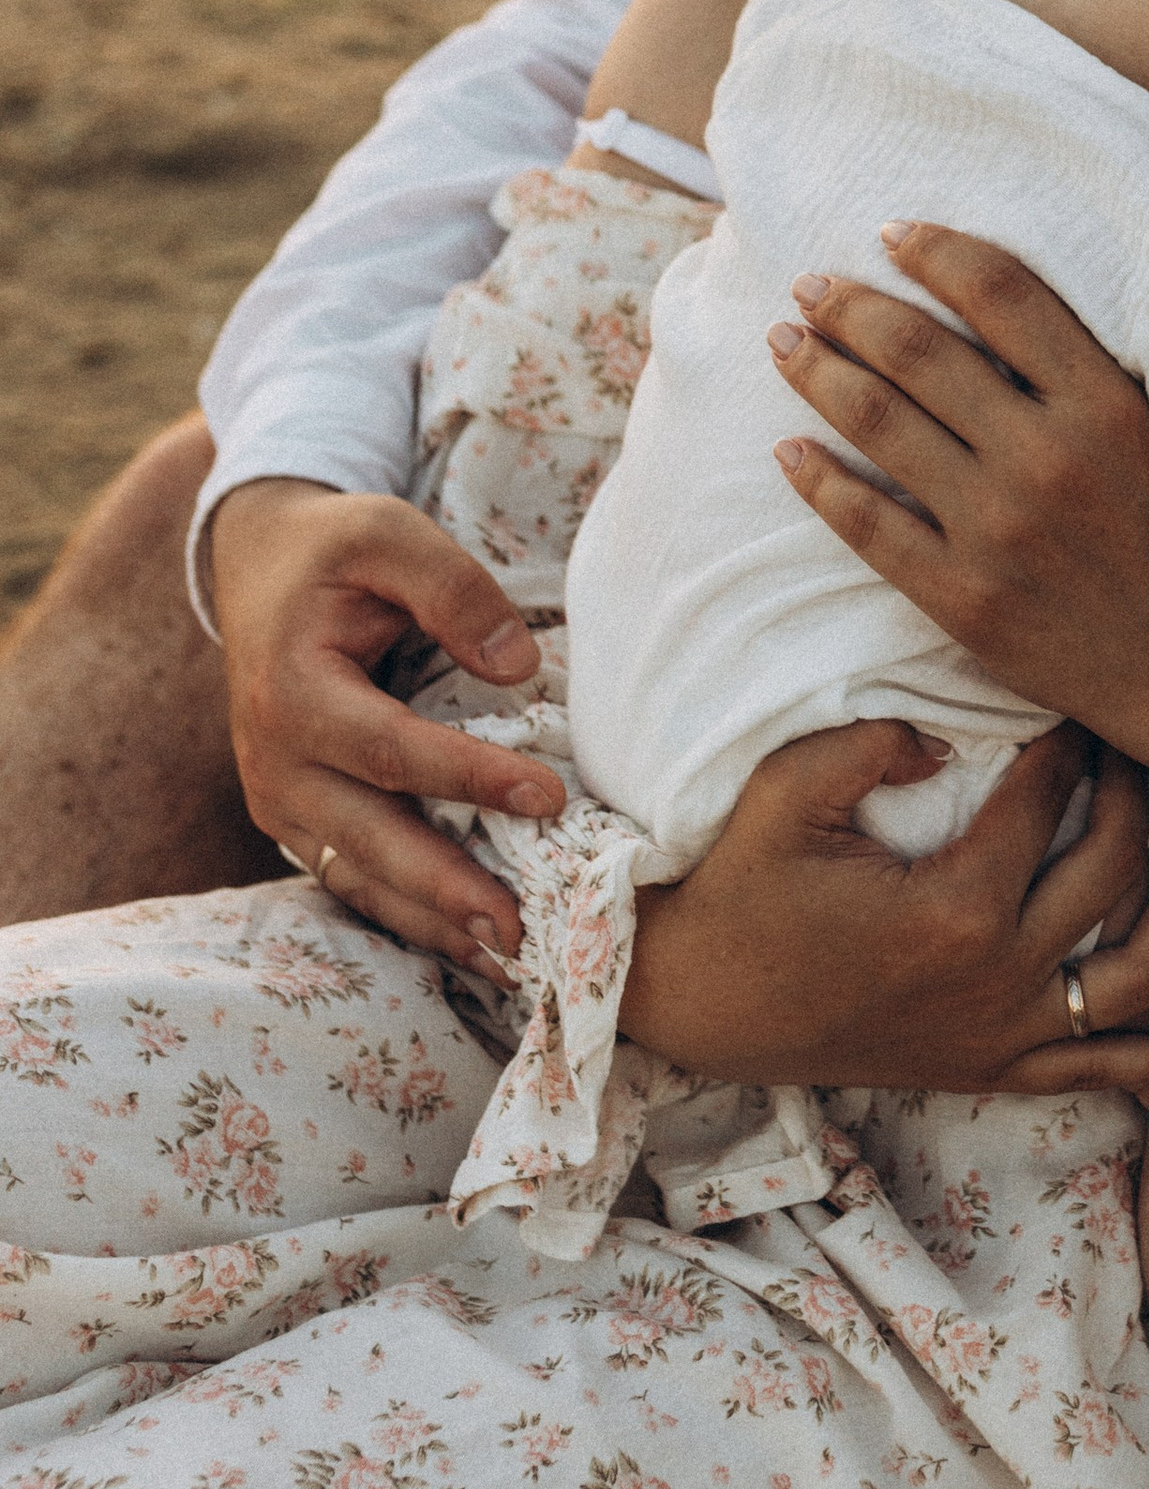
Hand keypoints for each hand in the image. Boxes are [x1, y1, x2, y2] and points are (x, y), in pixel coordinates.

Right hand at [205, 478, 562, 974]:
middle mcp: (275, 761)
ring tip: (505, 955)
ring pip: (359, 875)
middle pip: (369, 838)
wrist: (259, 569)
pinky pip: (352, 877)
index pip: (390, 749)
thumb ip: (453, 589)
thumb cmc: (334, 551)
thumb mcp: (388, 533)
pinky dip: (407, 913)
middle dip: (447, 887)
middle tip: (521, 925)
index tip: (549, 796)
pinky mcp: (298, 819)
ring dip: (431, 920)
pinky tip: (467, 943)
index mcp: (291, 691)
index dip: (470, 777)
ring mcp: (281, 800)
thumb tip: (519, 665)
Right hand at [622, 716, 1148, 1088]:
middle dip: (1129, 793)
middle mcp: (996, 981)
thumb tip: (951, 738)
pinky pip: (1103, 1063)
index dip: (1068, 741)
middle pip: (1111, 871)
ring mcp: (998, 1036)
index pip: (1048, 801)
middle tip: (1121, 747)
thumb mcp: (783, 791)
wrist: (692, 1003)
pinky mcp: (988, 1071)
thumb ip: (873, 741)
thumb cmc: (734, 890)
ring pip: (1141, 976)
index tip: (1069, 702)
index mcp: (954, 909)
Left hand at [765, 228, 1148, 809]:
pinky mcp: (963, 596)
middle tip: (809, 282)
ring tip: (785, 343)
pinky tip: (786, 450)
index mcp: (1103, 403)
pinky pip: (869, 525)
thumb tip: (992, 299)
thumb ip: (1086, 371)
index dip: (937, 251)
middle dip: (851, 307)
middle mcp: (1044, 456)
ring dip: (820, 373)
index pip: (1002, 293)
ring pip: (881, 425)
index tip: (892, 232)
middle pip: (920, 352)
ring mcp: (998, 530)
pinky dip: (819, 482)